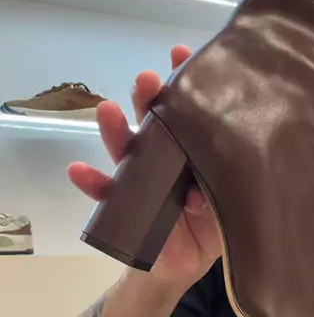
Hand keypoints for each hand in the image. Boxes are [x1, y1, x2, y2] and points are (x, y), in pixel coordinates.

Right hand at [68, 45, 221, 284]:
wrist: (191, 263)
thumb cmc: (218, 222)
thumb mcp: (232, 204)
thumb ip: (224, 188)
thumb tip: (206, 187)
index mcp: (195, 146)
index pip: (190, 109)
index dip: (185, 80)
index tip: (181, 53)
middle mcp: (166, 154)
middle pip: (154, 121)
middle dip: (148, 98)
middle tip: (147, 80)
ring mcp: (143, 177)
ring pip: (128, 150)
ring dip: (116, 130)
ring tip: (107, 110)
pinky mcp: (126, 206)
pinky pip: (105, 195)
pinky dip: (91, 183)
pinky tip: (77, 171)